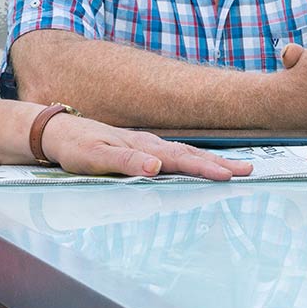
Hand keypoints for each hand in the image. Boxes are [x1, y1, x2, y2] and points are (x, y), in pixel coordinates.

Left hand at [43, 116, 253, 180]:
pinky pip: (173, 155)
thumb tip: (158, 166)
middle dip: (220, 164)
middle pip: (189, 155)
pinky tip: (200, 164)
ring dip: (210, 161)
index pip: (180, 159)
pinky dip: (192, 160)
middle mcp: (148, 143)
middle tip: (249, 171)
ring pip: (184, 153)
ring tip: (235, 168)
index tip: (229, 176)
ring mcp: (145, 145)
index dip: (205, 168)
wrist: (57, 132)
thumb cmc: (75, 147)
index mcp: (142, 146)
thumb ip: (127, 162)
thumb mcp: (96, 157)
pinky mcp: (140, 149)